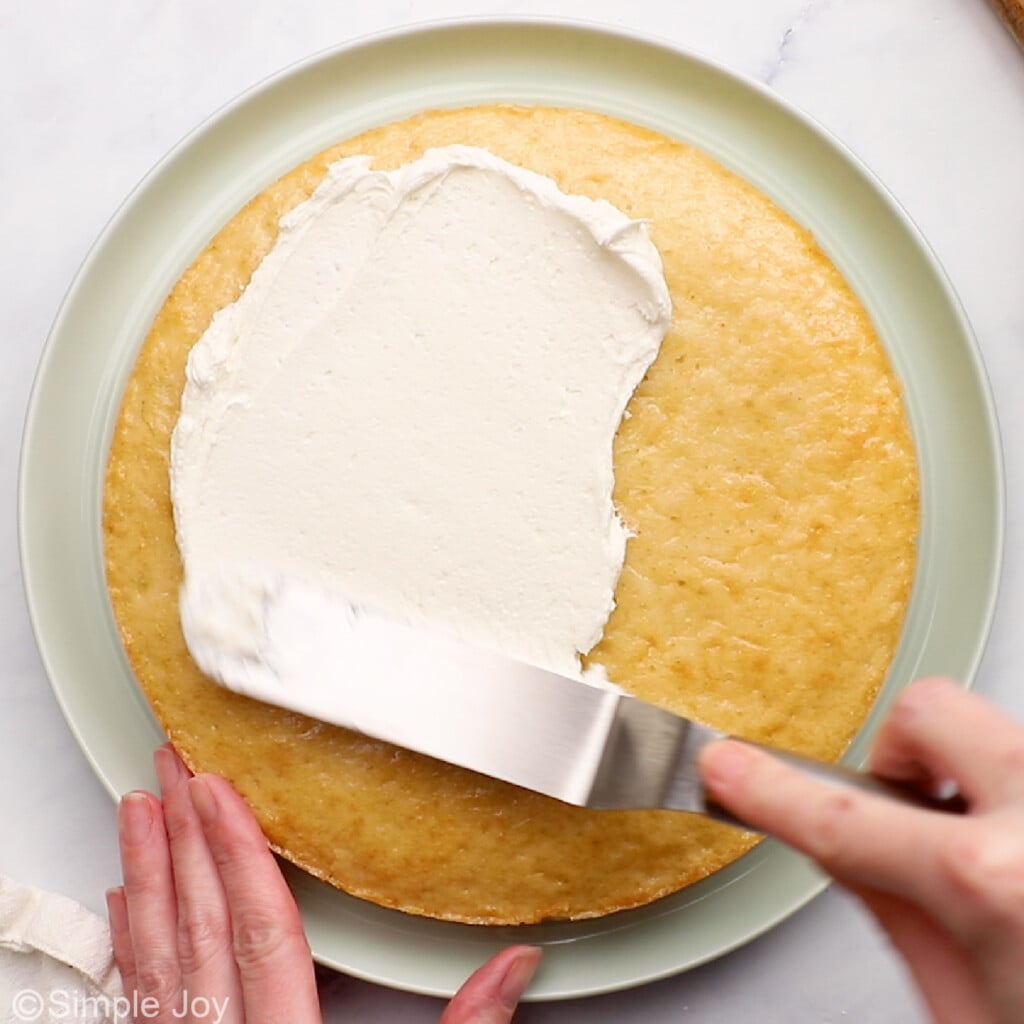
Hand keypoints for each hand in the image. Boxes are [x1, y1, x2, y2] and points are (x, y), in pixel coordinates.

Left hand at [108, 746, 539, 1022]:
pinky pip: (137, 998)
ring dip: (146, 875)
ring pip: (154, 956)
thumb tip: (515, 968)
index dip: (239, 855)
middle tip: (170, 767)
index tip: (218, 792)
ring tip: (139, 812)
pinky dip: (130, 940)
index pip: (259, 932)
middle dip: (184, 839)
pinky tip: (125, 902)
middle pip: (197, 929)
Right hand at [699, 676, 1023, 1023]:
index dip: (769, 787)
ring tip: (1011, 856)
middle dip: (906, 755)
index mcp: (992, 883)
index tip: (731, 765)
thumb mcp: (966, 1012)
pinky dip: (1023, 799)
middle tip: (915, 812)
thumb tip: (852, 850)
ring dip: (986, 779)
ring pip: (1007, 727)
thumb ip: (901, 915)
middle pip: (930, 710)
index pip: (840, 815)